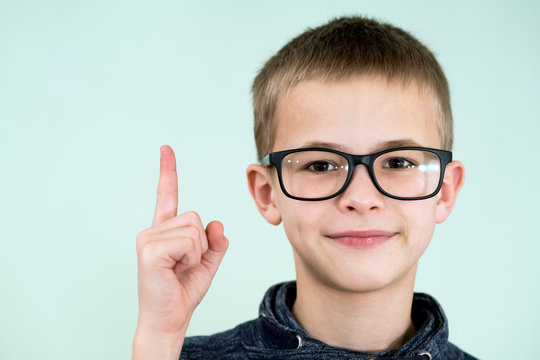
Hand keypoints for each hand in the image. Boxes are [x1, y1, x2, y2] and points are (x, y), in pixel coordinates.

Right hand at [133, 145, 228, 358]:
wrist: (170, 319)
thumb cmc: (183, 291)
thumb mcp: (207, 263)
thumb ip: (215, 243)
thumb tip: (217, 222)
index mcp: (165, 231)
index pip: (168, 195)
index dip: (168, 172)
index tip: (166, 149)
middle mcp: (153, 230)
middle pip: (196, 217)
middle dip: (202, 243)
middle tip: (186, 265)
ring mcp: (149, 238)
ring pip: (194, 229)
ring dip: (197, 253)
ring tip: (180, 269)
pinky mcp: (149, 249)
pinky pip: (188, 241)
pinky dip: (191, 258)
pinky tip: (175, 270)